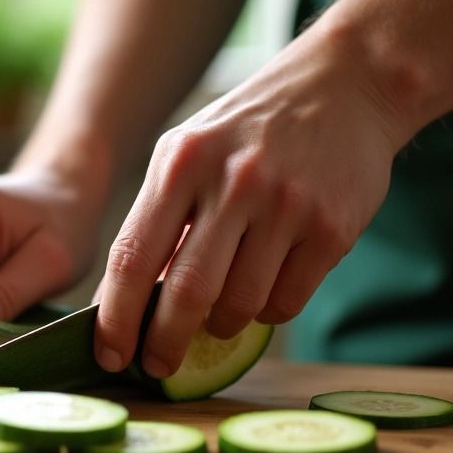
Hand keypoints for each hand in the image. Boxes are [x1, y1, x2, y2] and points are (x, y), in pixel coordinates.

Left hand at [93, 29, 402, 377]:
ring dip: (221, 327)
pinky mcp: (333, 227)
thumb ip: (155, 219)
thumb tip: (123, 301)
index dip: (116, 317)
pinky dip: (266, 312)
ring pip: (240, 305)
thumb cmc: (246, 131)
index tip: (108, 353)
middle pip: (185, 292)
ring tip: (217, 318)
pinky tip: (261, 294)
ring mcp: (287, 205)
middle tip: (155, 366)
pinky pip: (287, 301)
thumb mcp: (185, 154)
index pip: (133, 257)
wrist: (344, 86)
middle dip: (163, 343)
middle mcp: (233, 182)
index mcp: (181, 164)